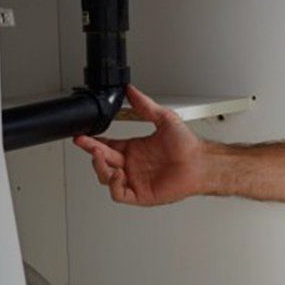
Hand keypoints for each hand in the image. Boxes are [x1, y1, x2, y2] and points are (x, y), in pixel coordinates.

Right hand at [73, 85, 210, 205]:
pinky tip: (117, 173)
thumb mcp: (164, 118)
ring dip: (100, 167)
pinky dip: (113, 185)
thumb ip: (145, 105)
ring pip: (106, 178)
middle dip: (91, 151)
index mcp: (133, 149)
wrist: (201, 163)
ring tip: (100, 156)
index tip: (82, 135)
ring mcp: (135, 180)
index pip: (106, 146)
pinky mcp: (140, 195)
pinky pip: (119, 194)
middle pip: (102, 161)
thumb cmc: (188, 145)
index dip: (92, 142)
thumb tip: (131, 90)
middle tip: (85, 143)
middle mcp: (132, 165)